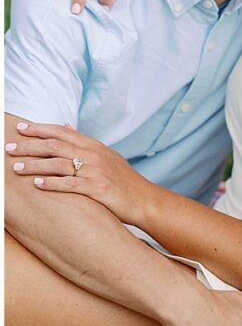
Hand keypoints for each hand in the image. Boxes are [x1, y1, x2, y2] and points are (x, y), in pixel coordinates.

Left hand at [7, 121, 152, 223]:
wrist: (144, 199)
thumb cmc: (123, 180)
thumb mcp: (106, 155)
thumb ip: (84, 143)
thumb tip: (66, 126)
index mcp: (94, 146)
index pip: (63, 132)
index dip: (40, 129)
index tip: (20, 128)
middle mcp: (94, 155)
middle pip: (56, 146)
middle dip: (30, 146)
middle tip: (9, 148)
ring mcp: (96, 172)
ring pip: (59, 164)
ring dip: (35, 166)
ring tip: (16, 168)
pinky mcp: (98, 189)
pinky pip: (71, 185)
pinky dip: (53, 184)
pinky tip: (37, 185)